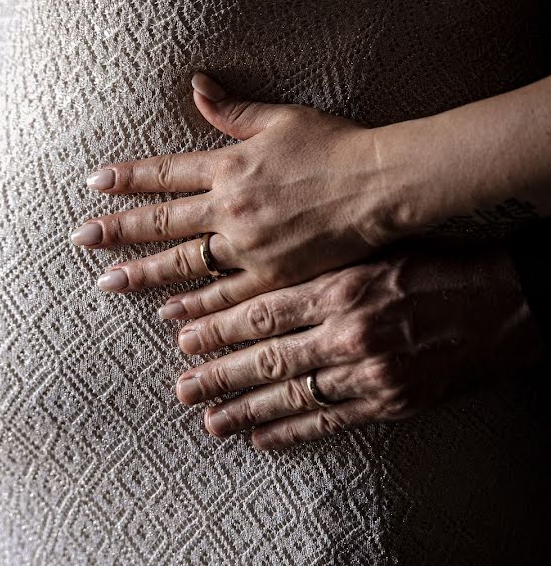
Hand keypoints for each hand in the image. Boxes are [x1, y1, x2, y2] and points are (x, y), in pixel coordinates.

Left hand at [72, 72, 397, 316]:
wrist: (380, 186)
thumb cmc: (334, 147)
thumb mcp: (281, 119)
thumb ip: (232, 111)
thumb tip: (196, 85)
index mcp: (229, 166)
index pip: (164, 173)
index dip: (127, 178)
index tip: (94, 184)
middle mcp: (229, 208)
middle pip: (161, 221)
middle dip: (116, 230)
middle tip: (81, 240)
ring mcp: (248, 246)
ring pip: (183, 262)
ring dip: (142, 273)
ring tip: (108, 283)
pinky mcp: (272, 275)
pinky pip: (224, 293)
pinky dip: (195, 304)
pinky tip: (169, 313)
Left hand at [170, 243, 542, 449]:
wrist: (508, 302)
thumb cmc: (438, 265)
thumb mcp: (371, 251)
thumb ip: (318, 268)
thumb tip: (259, 279)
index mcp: (340, 288)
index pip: (260, 313)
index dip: (216, 328)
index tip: (182, 336)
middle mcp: (348, 333)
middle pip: (266, 359)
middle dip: (217, 374)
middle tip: (181, 386)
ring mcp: (370, 373)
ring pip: (291, 395)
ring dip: (244, 409)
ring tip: (209, 418)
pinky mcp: (390, 402)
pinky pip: (330, 421)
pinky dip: (291, 432)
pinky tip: (261, 438)